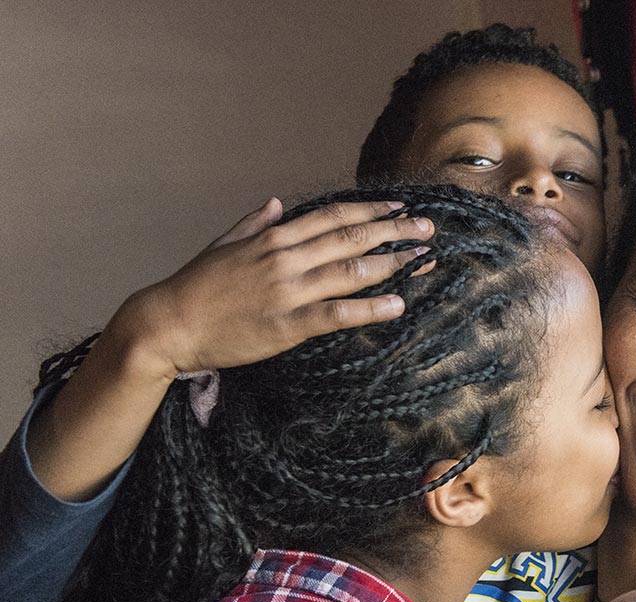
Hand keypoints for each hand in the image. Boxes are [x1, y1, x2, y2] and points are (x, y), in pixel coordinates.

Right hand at [110, 197, 435, 378]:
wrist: (168, 323)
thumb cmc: (195, 286)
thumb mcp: (224, 245)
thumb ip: (254, 223)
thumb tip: (276, 203)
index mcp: (275, 237)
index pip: (334, 216)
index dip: (371, 210)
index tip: (401, 207)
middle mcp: (286, 258)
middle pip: (352, 238)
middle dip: (394, 232)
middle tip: (428, 229)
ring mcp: (288, 291)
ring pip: (351, 272)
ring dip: (392, 265)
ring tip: (424, 260)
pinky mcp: (287, 325)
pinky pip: (337, 314)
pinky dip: (369, 309)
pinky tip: (397, 305)